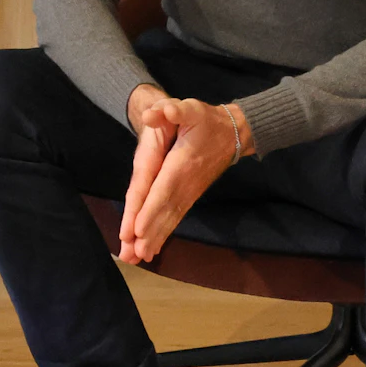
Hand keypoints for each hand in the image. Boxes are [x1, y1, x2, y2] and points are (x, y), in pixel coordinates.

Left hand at [118, 87, 252, 263]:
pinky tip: (153, 249)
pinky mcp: (190, 196)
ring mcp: (189, 192)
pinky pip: (175, 217)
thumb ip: (173, 110)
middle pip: (164, 212)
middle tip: (132, 254)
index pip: (163, 190)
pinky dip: (164, 233)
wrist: (233, 133)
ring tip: (139, 258)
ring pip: (170, 219)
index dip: (150, 210)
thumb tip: (153, 113)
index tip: (137, 230)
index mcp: (182, 163)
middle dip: (148, 233)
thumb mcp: (190, 108)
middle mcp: (185, 184)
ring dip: (154, 239)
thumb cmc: (206, 119)